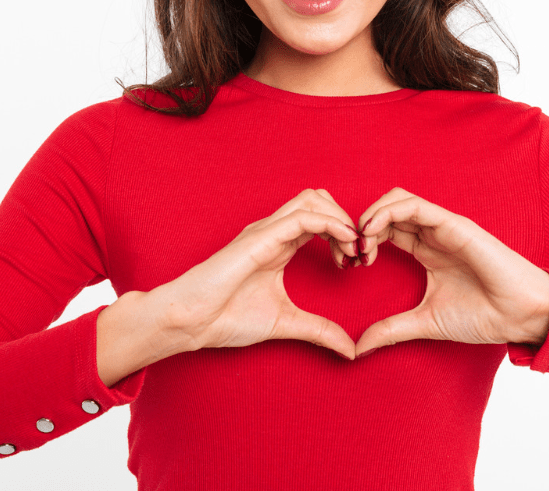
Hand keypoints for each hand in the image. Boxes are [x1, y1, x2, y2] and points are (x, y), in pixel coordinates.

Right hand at [149, 189, 359, 359]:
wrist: (190, 321)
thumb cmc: (226, 317)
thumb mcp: (286, 323)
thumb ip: (319, 331)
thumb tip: (350, 350)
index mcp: (279, 244)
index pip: (321, 219)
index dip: (345, 234)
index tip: (358, 262)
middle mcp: (273, 231)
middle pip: (319, 199)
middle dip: (346, 220)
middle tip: (358, 253)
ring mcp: (265, 230)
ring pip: (313, 200)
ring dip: (340, 219)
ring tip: (352, 249)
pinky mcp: (260, 237)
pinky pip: (302, 217)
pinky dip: (330, 224)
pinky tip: (344, 243)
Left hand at [354, 188, 548, 356]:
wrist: (520, 317)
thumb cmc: (483, 316)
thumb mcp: (425, 323)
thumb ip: (392, 329)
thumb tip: (358, 348)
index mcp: (425, 249)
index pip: (385, 230)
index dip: (362, 240)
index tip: (350, 265)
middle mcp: (432, 233)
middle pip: (386, 211)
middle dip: (361, 226)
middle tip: (350, 253)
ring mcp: (442, 226)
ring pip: (397, 200)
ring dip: (371, 215)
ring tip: (360, 242)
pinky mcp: (453, 224)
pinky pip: (414, 206)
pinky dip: (388, 213)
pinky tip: (372, 233)